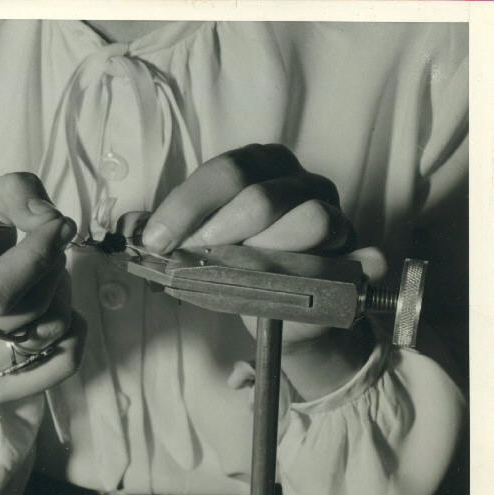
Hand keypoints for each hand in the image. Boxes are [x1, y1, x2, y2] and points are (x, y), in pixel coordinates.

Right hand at [0, 173, 85, 406]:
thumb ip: (12, 194)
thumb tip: (49, 219)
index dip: (38, 258)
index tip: (61, 228)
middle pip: (25, 314)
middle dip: (53, 274)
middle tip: (54, 254)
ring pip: (46, 338)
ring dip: (64, 300)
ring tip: (51, 281)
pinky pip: (61, 367)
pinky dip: (75, 335)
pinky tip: (61, 313)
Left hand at [142, 143, 355, 255]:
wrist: (285, 314)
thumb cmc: (242, 270)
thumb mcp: (207, 247)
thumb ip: (182, 235)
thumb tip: (142, 236)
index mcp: (262, 168)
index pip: (226, 171)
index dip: (188, 206)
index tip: (158, 240)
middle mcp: (300, 184)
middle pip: (262, 194)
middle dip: (221, 229)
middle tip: (198, 258)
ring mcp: (334, 216)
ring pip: (310, 220)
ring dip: (271, 250)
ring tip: (246, 274)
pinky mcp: (358, 255)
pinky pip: (364, 256)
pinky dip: (360, 264)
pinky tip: (350, 271)